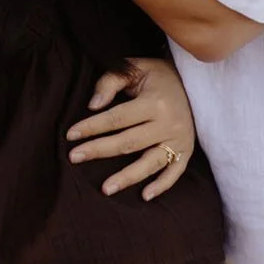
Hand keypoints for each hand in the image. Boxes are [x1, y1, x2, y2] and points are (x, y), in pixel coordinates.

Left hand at [67, 57, 195, 199]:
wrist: (193, 83)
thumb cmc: (157, 76)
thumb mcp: (135, 68)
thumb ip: (111, 82)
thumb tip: (93, 106)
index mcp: (155, 101)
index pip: (118, 118)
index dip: (93, 127)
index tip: (71, 135)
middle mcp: (168, 123)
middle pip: (129, 142)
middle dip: (99, 150)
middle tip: (74, 157)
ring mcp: (179, 139)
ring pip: (150, 163)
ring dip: (127, 177)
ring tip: (105, 189)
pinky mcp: (186, 150)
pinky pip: (175, 172)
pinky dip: (162, 185)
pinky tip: (144, 196)